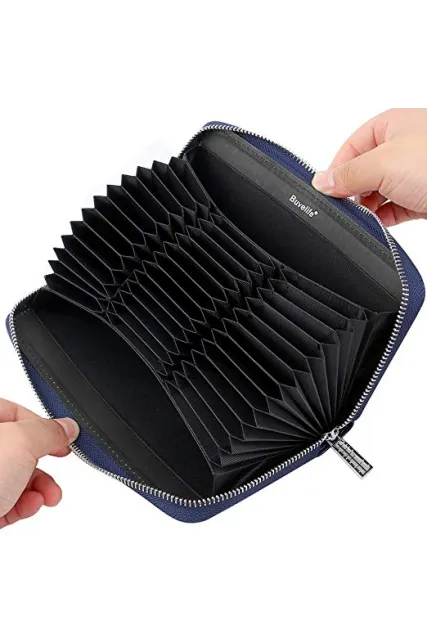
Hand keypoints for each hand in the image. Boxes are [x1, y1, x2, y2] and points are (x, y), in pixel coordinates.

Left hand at [0, 398, 78, 529]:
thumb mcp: (21, 442)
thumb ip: (48, 431)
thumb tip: (66, 428)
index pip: (17, 413)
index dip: (45, 426)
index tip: (64, 440)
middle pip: (18, 448)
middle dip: (44, 463)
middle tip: (58, 468)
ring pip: (13, 477)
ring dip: (37, 487)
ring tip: (47, 497)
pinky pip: (5, 501)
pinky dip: (22, 505)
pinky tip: (29, 507)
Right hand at [312, 108, 426, 225]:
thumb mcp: (384, 164)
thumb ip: (349, 174)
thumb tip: (321, 181)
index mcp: (390, 126)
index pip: (349, 148)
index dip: (337, 171)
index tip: (327, 192)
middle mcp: (402, 146)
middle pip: (362, 171)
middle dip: (353, 192)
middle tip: (347, 207)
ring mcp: (413, 173)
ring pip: (377, 192)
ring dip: (369, 207)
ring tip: (365, 217)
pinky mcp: (422, 197)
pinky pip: (393, 208)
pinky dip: (383, 218)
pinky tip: (379, 224)